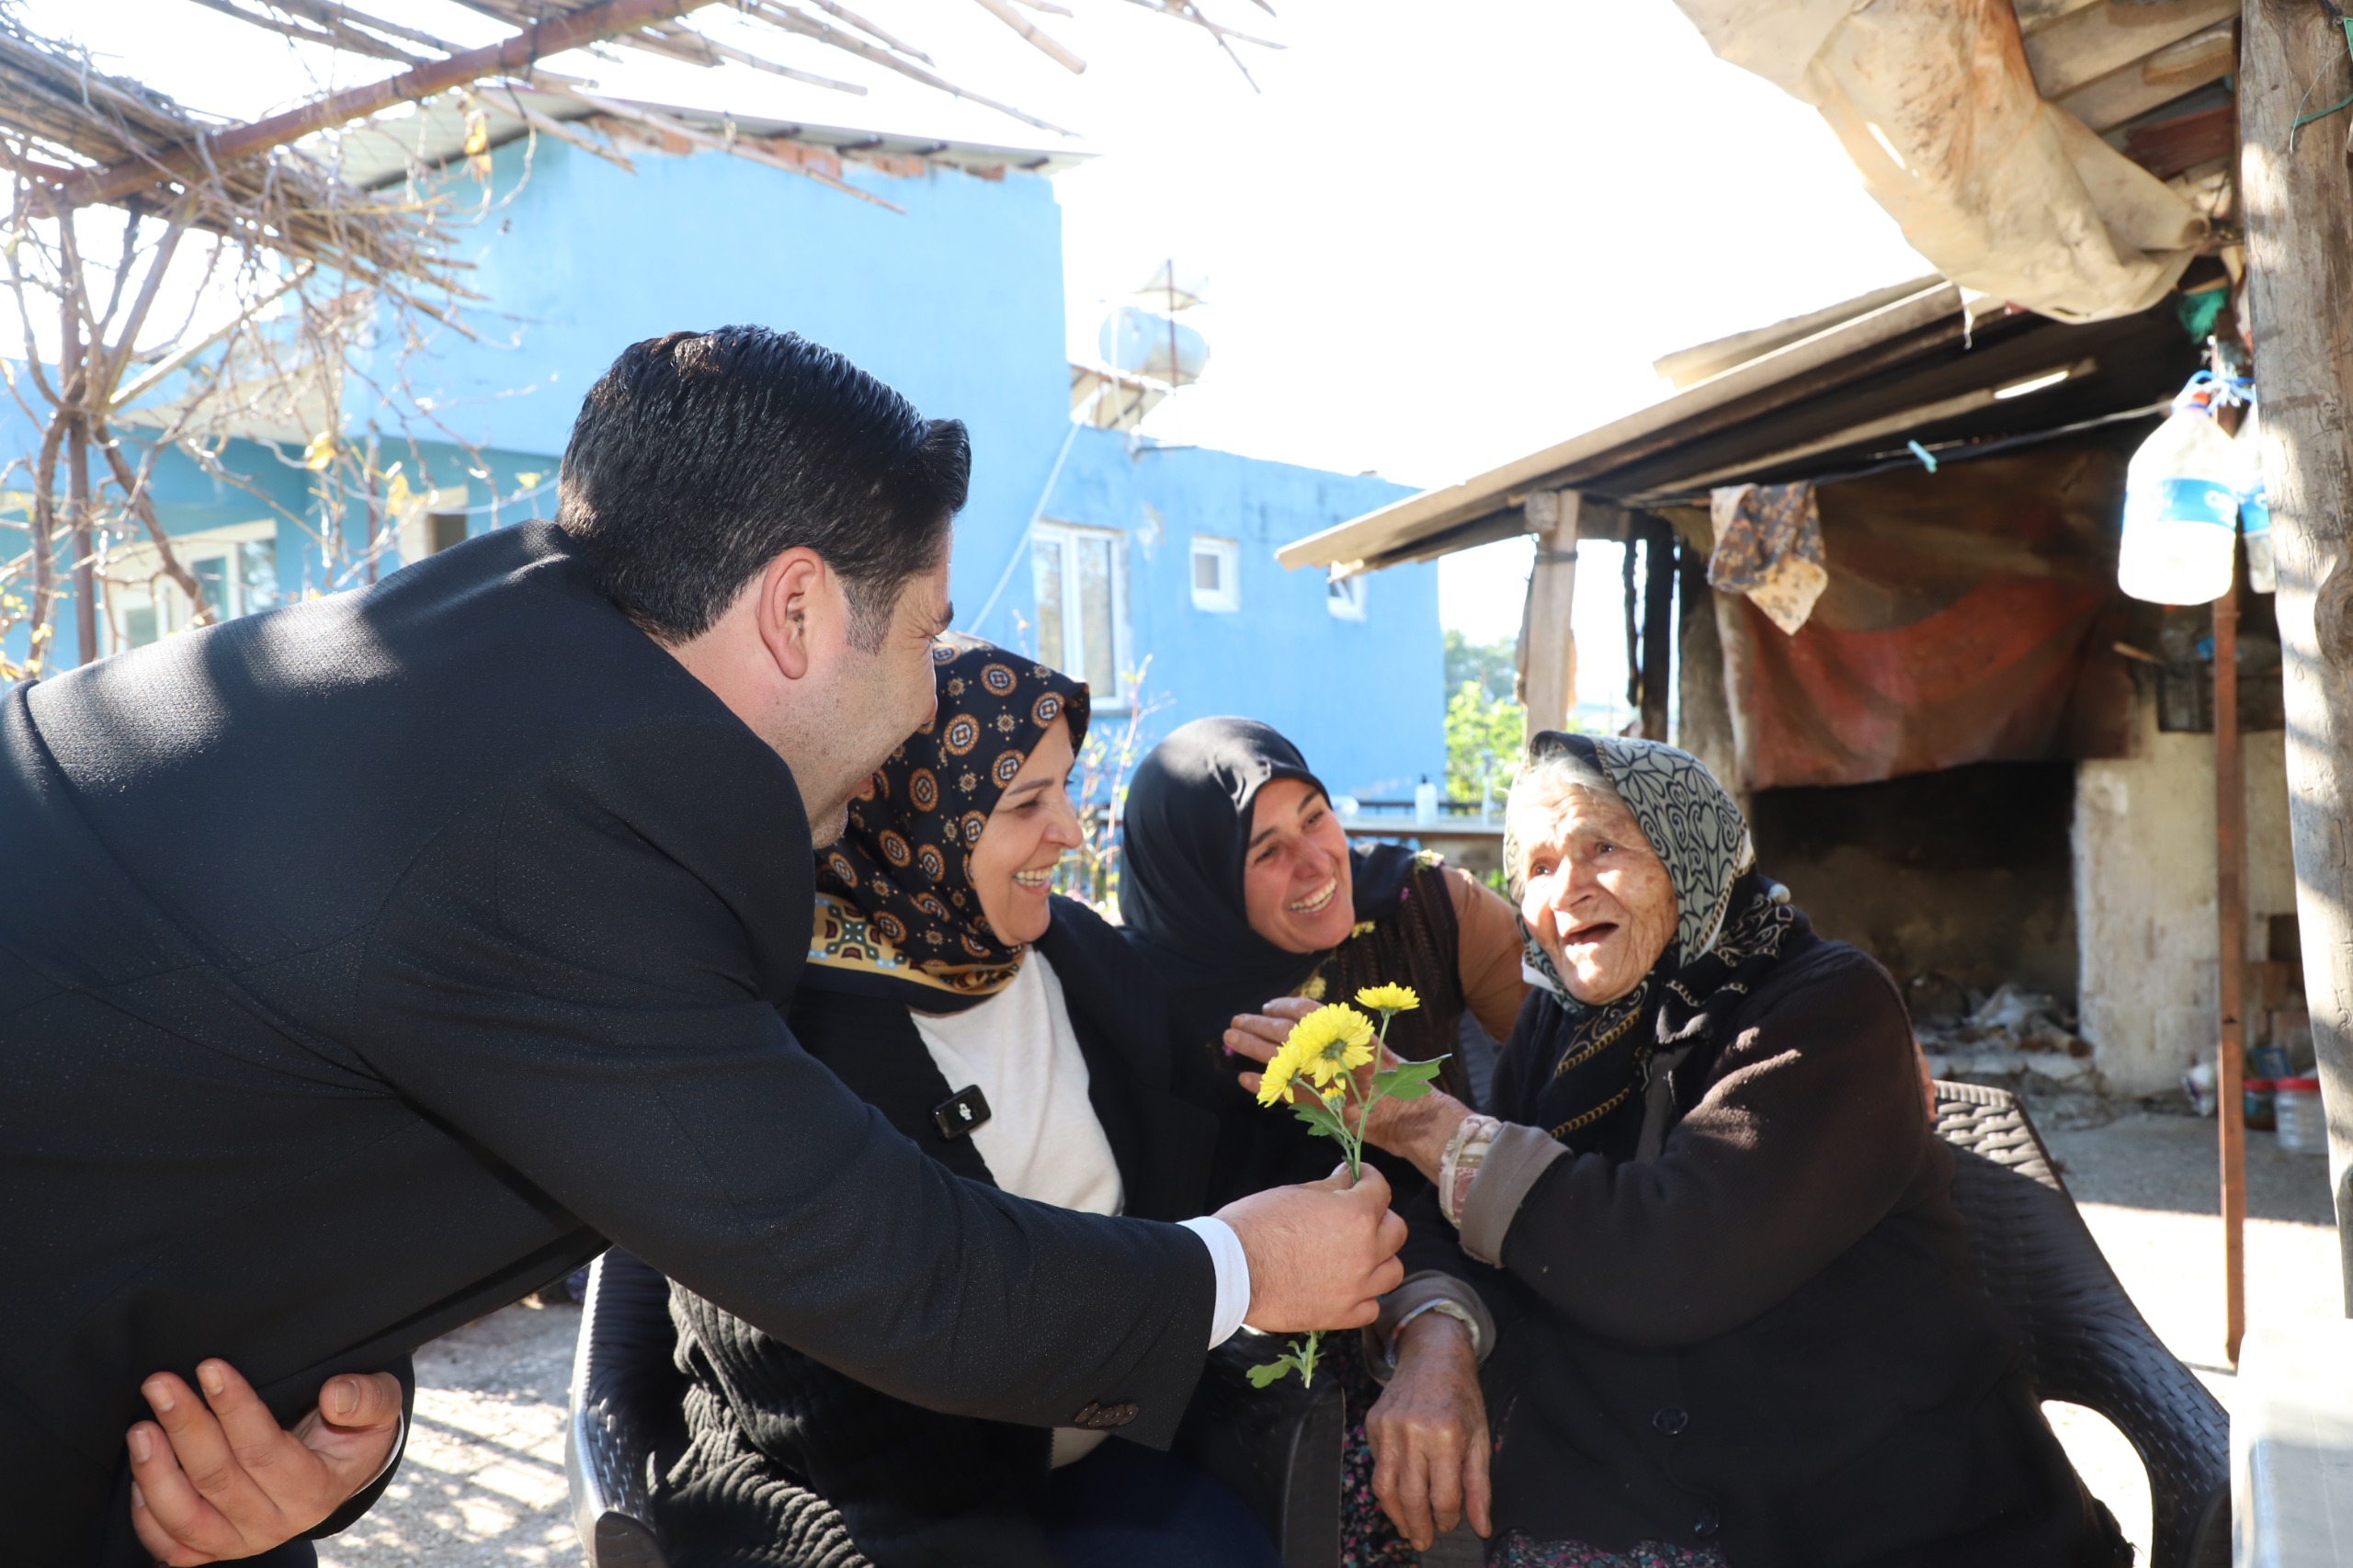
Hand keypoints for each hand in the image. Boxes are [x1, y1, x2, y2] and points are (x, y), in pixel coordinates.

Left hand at [127, 1359, 403, 1564]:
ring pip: (186, 1517)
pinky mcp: (214, 1549)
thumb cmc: (353, 1428)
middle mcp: (277, 1524)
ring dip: (156, 1472)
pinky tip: (139, 1475)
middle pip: (218, 1479)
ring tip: (140, 1429)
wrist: (339, 1468)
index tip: (209, 1368)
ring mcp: (241, 1542)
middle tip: (159, 1383)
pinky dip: (148, 1515)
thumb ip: (367, 1397)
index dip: (234, 1410)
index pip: (265, 1451)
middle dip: (184, 1427)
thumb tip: (336, 1395)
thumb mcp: (379, 1405)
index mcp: (315, 1490)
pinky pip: (171, 1546)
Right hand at [1216, 1164, 1406, 1331]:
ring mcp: (1357, 1287)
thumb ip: (1330, 1188)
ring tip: (1360, 1253)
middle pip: (1396, 1231)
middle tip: (1360, 1213)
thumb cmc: (1256, 1225)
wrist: (1230, 1271)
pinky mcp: (1341, 1316)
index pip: (1381, 1189)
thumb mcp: (1295, 1193)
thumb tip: (1347, 1177)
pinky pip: (1371, 1307)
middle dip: (1380, 1216)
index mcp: (1356, 1214)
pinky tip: (1348, 1285)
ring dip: (1381, 1258)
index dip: (1369, 1177)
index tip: (1359, 1176)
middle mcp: (1366, 1251)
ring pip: (1392, 1271)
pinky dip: (1365, 1295)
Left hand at [1227, 997, 1469, 1179]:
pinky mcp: (1317, 1102)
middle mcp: (1331, 1048)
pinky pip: (1280, 1090)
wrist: (1409, 1112)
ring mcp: (1322, 1075)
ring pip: (1276, 1056)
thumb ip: (1341, 1036)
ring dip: (1249, 1047)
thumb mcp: (1370, 1045)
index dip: (1281, 1005)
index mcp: (1345, 1029)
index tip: (1266, 1007)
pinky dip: (1260, 1084)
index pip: (1304, 1008)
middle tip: (1235, 1022)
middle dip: (1256, 1024)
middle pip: (1283, 1030)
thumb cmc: (1395, 1079)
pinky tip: (1242, 1080)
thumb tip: (1310, 1027)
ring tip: (1230, 1040)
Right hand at [1367, 1313, 1491, 1550]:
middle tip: (1423, 1542)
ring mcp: (1388, 1426)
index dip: (1448, 1517)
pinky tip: (1400, 1492)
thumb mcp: (1480, 1438)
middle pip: (1411, 1496)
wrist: (1433, 1355)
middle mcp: (1414, 1431)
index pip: (1443, 1495)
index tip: (1450, 1523)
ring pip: (1385, 1487)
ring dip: (1396, 1514)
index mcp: (1447, 1434)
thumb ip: (1479, 1486)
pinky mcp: (1373, 1423)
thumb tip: (1481, 1526)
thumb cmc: (1461, 1397)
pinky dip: (1387, 1485)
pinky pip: (1377, 1465)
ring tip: (1407, 1528)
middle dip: (1418, 1526)